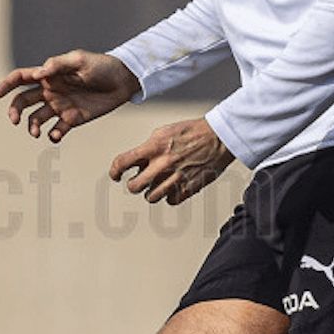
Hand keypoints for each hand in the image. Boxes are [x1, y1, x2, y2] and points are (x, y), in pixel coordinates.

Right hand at [0, 50, 140, 142]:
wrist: (123, 81)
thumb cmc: (101, 66)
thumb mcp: (80, 60)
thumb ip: (58, 65)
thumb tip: (38, 73)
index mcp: (49, 75)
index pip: (21, 78)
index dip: (7, 85)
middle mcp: (50, 91)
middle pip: (23, 101)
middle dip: (15, 111)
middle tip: (15, 120)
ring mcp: (60, 107)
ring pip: (36, 119)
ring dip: (31, 127)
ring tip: (36, 132)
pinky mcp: (72, 120)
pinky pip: (56, 131)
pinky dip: (52, 135)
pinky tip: (56, 135)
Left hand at [109, 118, 233, 204]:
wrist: (218, 137)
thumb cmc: (192, 132)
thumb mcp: (163, 132)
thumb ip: (147, 148)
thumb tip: (135, 162)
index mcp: (154, 147)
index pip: (122, 163)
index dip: (115, 171)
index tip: (116, 175)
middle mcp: (163, 164)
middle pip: (134, 186)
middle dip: (134, 184)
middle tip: (138, 181)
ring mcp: (175, 178)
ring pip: (151, 197)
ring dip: (151, 192)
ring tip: (158, 183)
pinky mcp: (188, 188)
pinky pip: (170, 201)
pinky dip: (170, 196)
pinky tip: (173, 187)